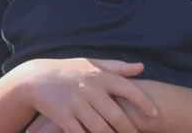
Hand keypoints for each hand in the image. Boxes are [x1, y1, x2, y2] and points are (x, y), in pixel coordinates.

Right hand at [15, 58, 158, 132]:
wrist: (35, 78)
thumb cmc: (68, 71)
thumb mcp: (91, 64)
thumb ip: (116, 67)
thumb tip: (141, 67)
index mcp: (99, 76)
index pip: (127, 89)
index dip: (144, 103)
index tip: (156, 115)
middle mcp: (90, 89)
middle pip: (117, 116)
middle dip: (130, 130)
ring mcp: (76, 104)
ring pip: (101, 129)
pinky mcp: (64, 117)